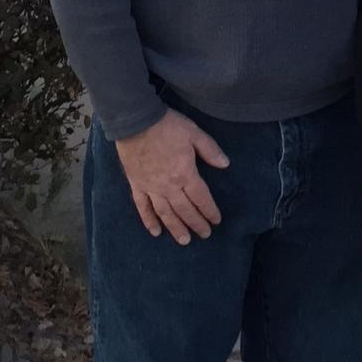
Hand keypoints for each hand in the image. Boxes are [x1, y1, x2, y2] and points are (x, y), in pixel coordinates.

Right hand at [112, 108, 229, 244]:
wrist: (136, 121)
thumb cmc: (167, 126)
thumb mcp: (194, 132)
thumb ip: (210, 150)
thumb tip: (225, 164)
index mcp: (185, 174)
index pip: (201, 198)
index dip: (210, 211)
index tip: (216, 221)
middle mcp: (169, 186)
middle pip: (185, 210)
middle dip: (196, 223)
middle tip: (205, 234)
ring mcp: (151, 188)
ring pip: (166, 213)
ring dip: (176, 228)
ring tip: (184, 241)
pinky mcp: (136, 185)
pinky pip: (143, 207)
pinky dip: (149, 220)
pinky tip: (155, 232)